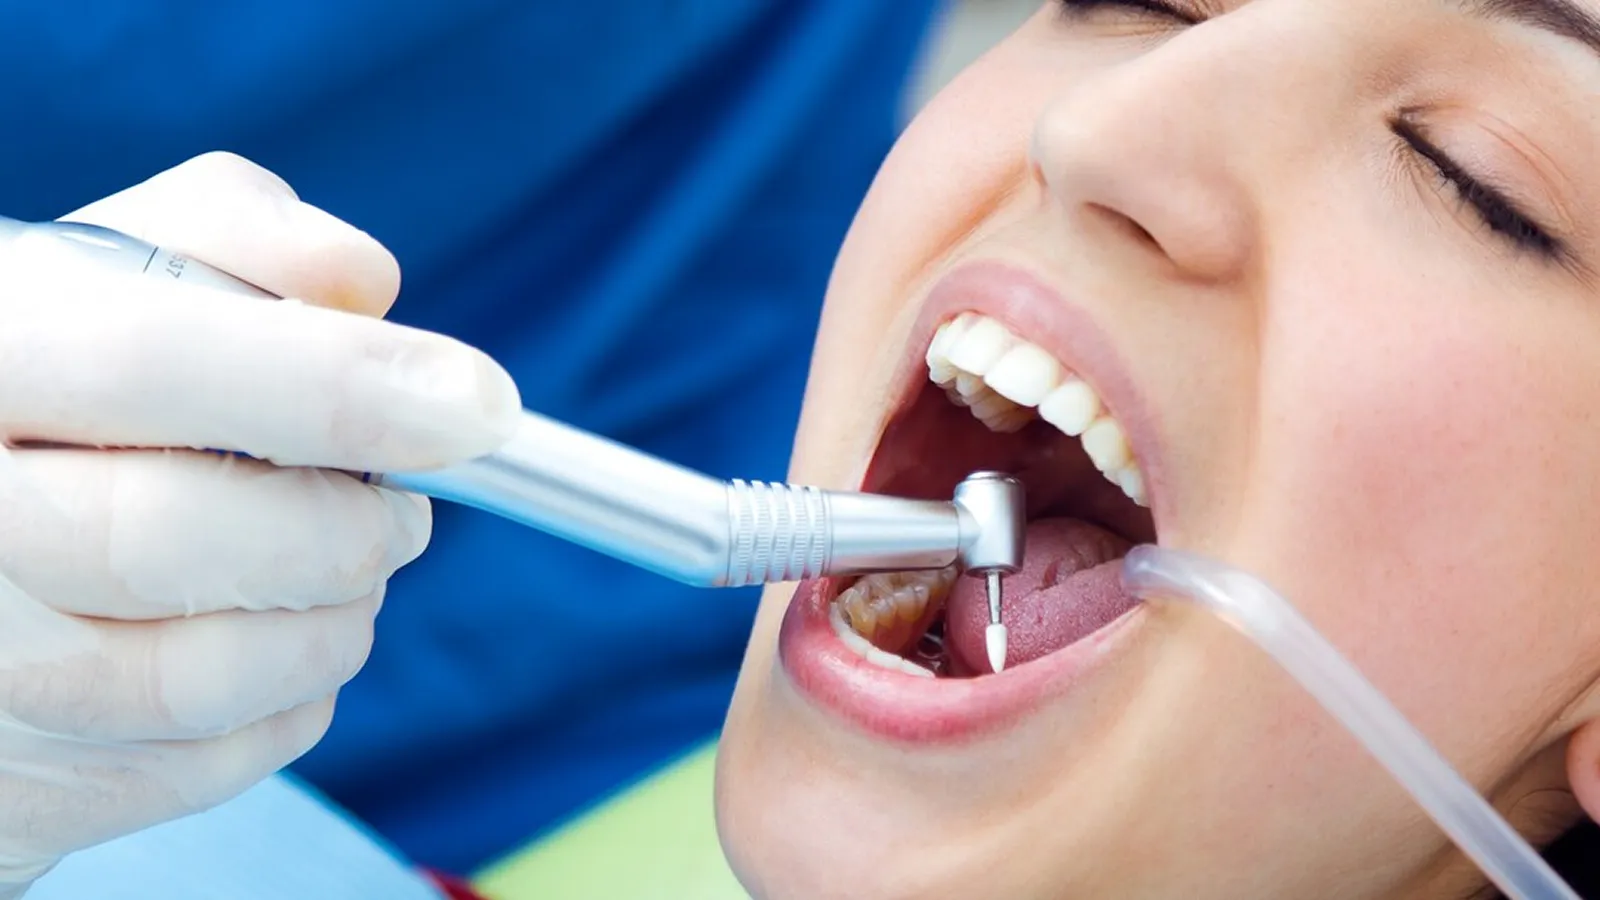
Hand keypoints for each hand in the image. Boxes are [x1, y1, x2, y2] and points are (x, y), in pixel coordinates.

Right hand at [0, 152, 519, 894]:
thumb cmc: (52, 396)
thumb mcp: (108, 276)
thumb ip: (231, 241)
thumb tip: (365, 285)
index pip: (147, 362)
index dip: (333, 386)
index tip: (477, 408)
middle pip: (169, 537)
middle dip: (341, 529)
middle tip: (407, 513)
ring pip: (190, 679)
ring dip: (329, 627)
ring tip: (352, 575)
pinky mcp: (15, 784)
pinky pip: (195, 768)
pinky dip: (288, 706)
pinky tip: (287, 644)